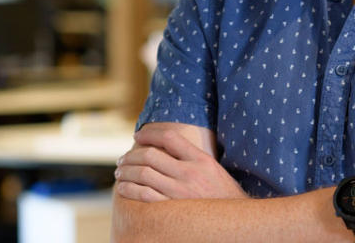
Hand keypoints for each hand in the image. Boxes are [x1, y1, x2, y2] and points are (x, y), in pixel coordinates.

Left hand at [115, 123, 247, 202]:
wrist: (234, 221)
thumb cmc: (222, 194)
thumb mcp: (213, 168)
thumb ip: (191, 157)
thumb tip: (166, 145)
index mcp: (201, 159)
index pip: (169, 138)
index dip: (150, 134)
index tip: (138, 136)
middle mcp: (190, 173)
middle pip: (151, 155)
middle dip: (132, 155)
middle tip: (122, 158)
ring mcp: (181, 192)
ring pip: (144, 174)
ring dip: (127, 171)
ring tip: (120, 172)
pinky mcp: (173, 210)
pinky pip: (145, 196)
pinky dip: (130, 189)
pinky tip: (124, 188)